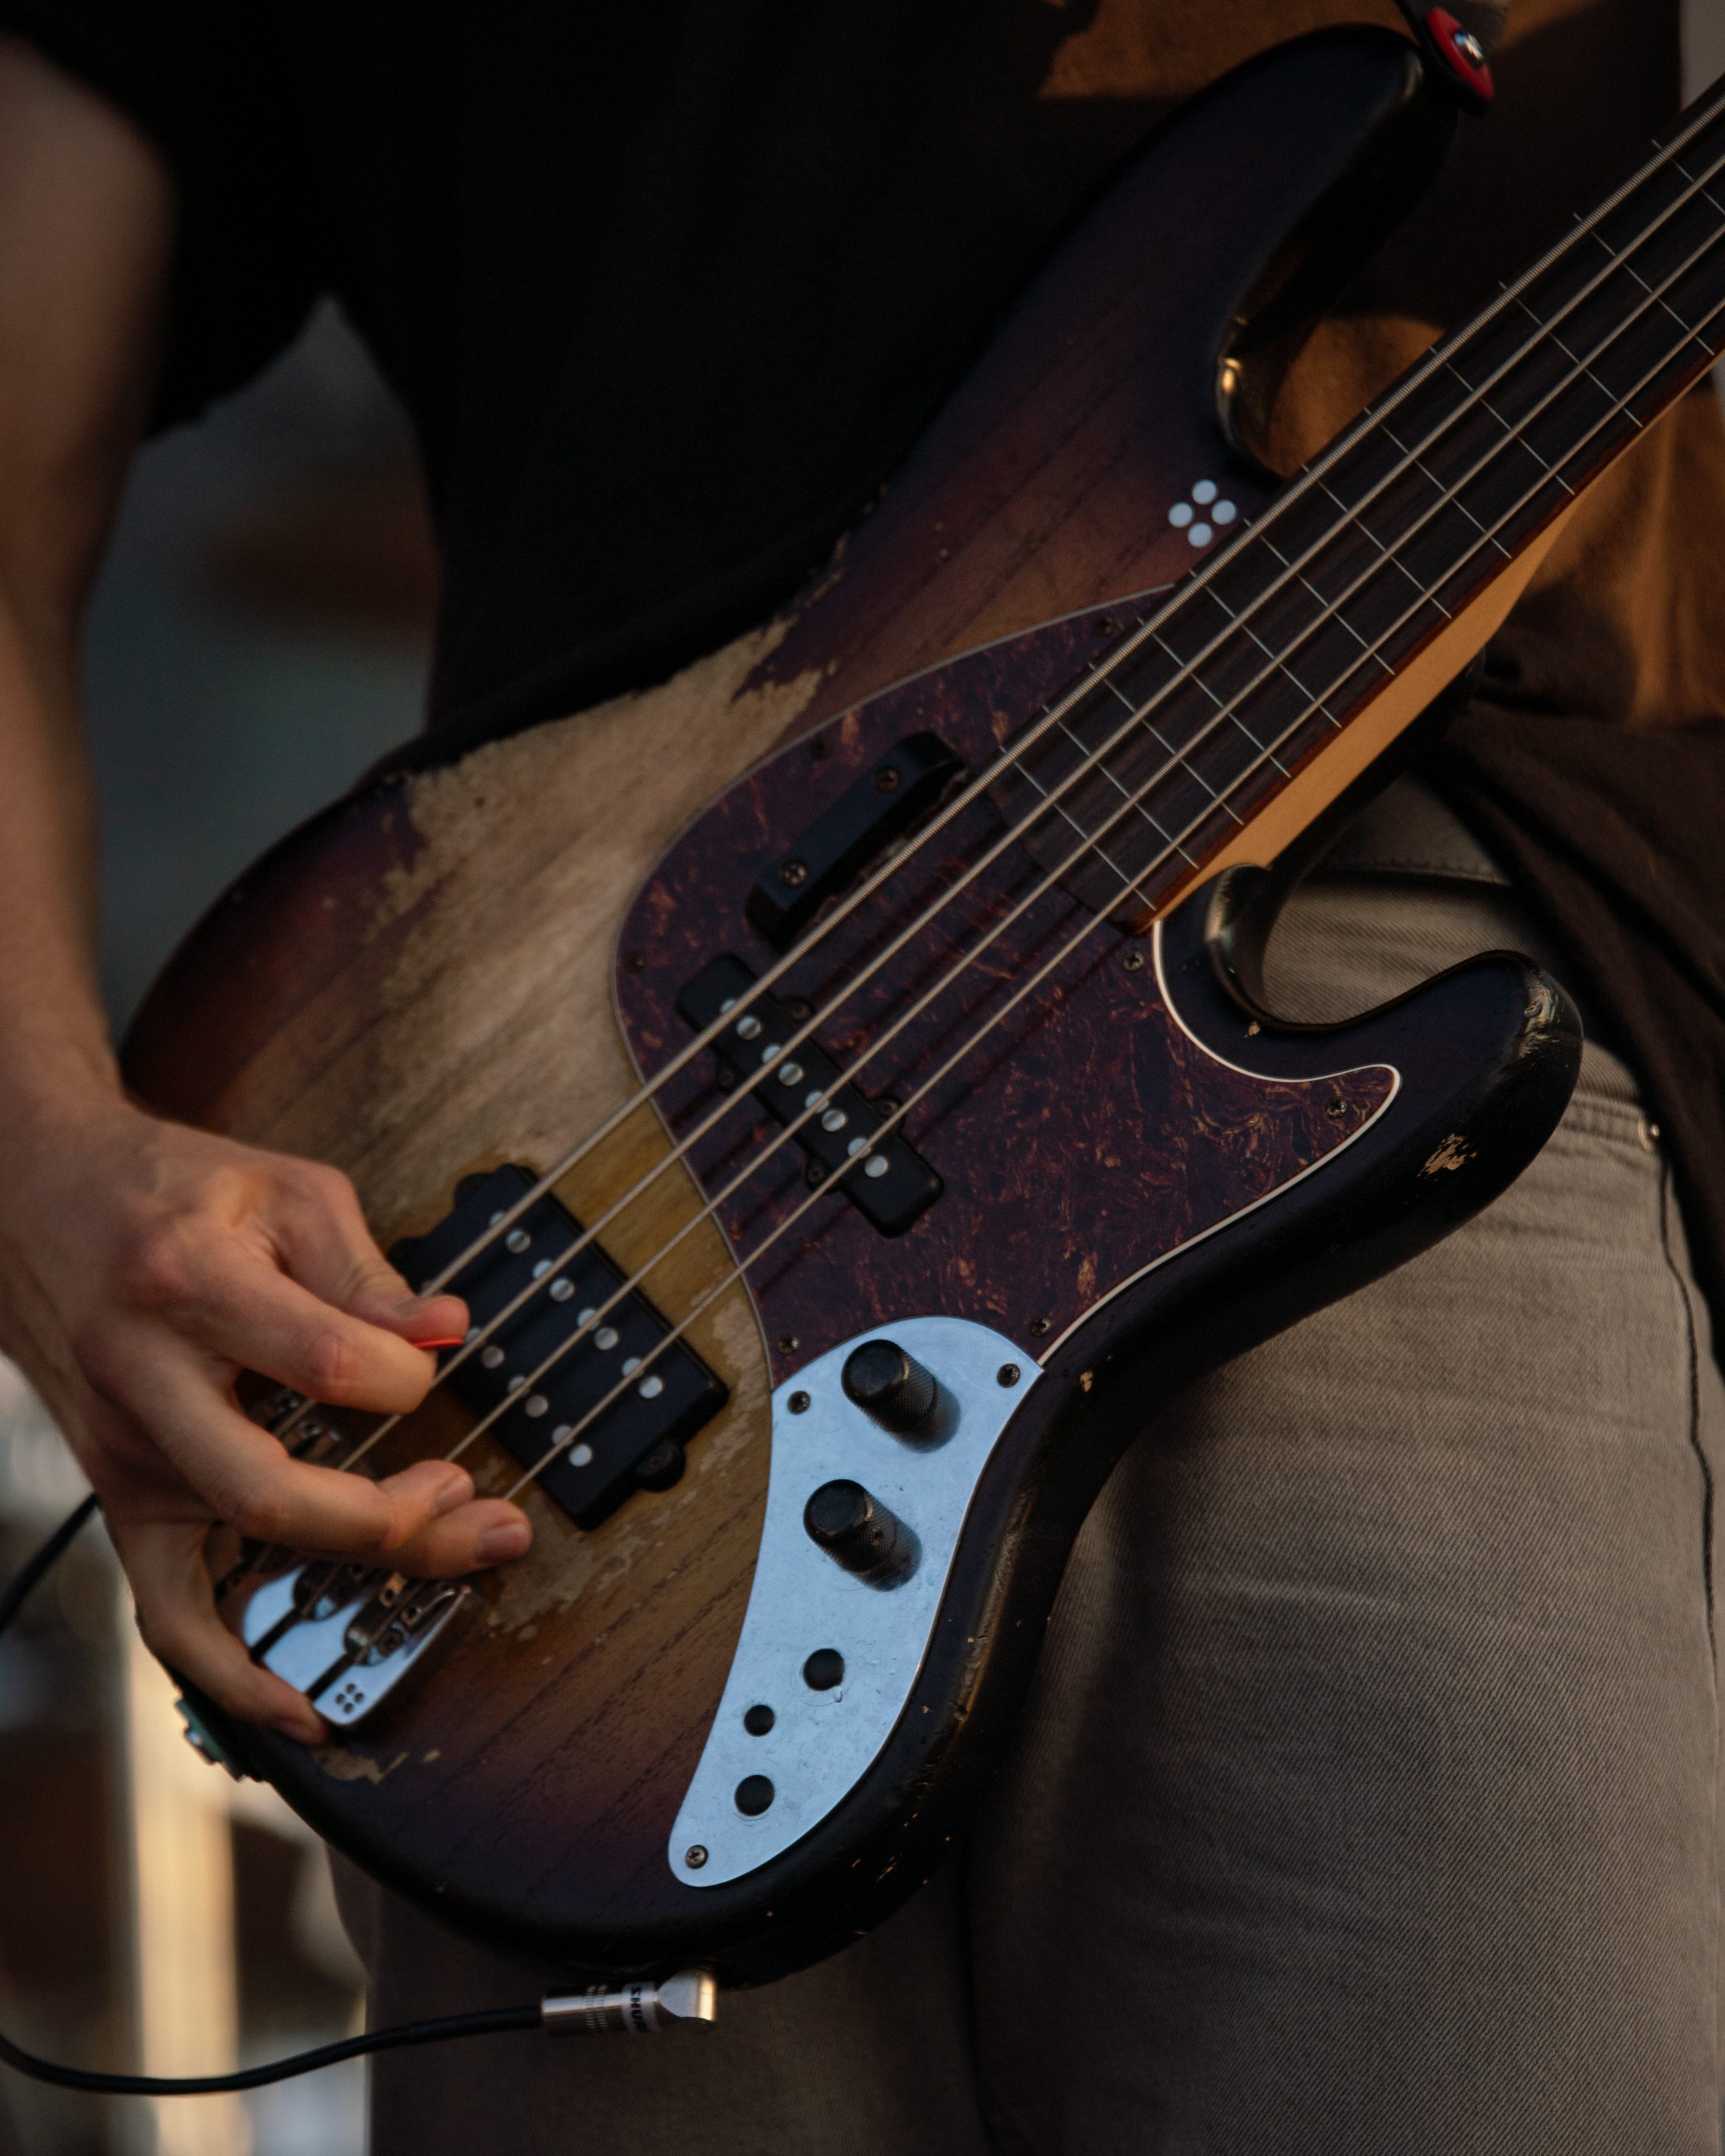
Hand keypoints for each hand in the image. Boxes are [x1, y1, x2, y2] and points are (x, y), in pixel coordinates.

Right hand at [0, 1093, 532, 1741]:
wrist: (41, 1197)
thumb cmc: (172, 1191)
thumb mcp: (282, 1190)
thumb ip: (366, 1268)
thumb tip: (447, 1332)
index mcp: (190, 1285)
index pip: (327, 1360)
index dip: (409, 1373)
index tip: (432, 1357)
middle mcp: (145, 1380)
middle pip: (274, 1492)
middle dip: (395, 1522)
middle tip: (478, 1506)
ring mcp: (126, 1450)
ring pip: (230, 1555)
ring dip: (349, 1578)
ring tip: (451, 1564)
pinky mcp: (122, 1493)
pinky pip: (164, 1610)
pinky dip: (229, 1673)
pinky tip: (297, 1709)